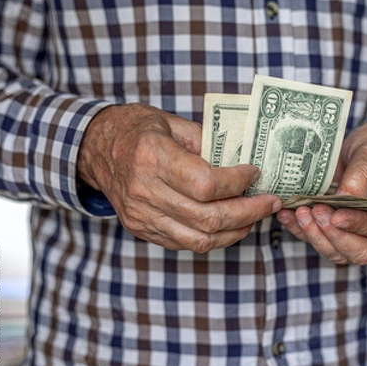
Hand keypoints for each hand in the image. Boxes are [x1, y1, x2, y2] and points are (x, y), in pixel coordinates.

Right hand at [77, 103, 280, 251]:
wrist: (96, 148)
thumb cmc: (137, 129)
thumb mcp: (171, 122)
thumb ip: (207, 141)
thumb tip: (244, 159)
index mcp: (152, 158)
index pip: (206, 184)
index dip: (238, 182)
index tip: (255, 173)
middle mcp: (145, 192)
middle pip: (208, 217)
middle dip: (249, 212)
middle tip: (270, 202)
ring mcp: (141, 216)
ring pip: (200, 239)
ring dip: (236, 230)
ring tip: (255, 216)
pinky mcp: (142, 229)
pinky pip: (185, 243)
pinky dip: (214, 238)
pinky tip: (231, 225)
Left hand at [276, 120, 366, 264]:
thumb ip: (362, 173)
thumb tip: (346, 197)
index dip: (358, 224)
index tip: (336, 216)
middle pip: (360, 251)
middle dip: (334, 236)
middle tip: (315, 212)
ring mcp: (357, 234)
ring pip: (337, 251)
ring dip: (315, 235)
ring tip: (299, 212)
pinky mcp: (336, 231)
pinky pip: (318, 240)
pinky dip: (300, 231)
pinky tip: (286, 214)